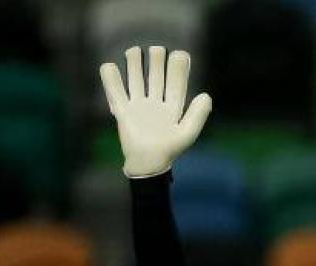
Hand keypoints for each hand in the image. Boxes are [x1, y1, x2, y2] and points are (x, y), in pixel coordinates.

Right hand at [99, 46, 211, 179]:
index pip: (176, 83)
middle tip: (157, 50)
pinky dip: (111, 80)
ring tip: (135, 51)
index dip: (178, 69)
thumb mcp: (187, 134)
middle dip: (156, 62)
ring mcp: (138, 106)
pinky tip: (109, 66)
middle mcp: (155, 102)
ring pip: (136, 80)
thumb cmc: (169, 150)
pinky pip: (116, 92)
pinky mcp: (123, 111)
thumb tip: (206, 95)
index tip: (180, 54)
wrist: (147, 164)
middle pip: (155, 76)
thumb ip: (197, 115)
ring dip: (134, 65)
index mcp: (172, 107)